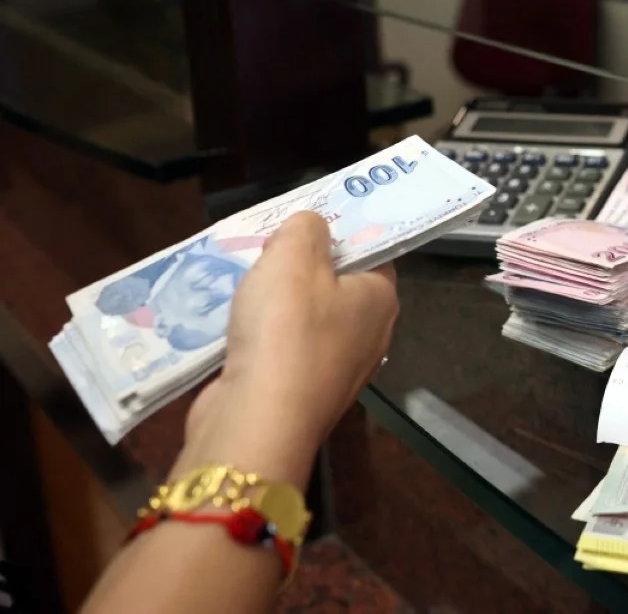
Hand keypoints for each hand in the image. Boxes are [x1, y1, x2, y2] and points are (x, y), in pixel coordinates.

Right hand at [179, 212, 399, 486]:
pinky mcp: (300, 394)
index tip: (304, 222)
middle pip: (335, 285)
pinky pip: (281, 351)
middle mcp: (369, 337)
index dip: (340, 234)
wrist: (255, 420)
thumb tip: (311, 228)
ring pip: (305, 319)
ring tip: (241, 282)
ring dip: (274, 303)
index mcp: (381, 300)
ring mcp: (336, 371)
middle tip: (265, 249)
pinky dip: (260, 337)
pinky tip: (232, 325)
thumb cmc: (285, 328)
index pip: (372, 252)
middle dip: (300, 267)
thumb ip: (306, 228)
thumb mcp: (294, 255)